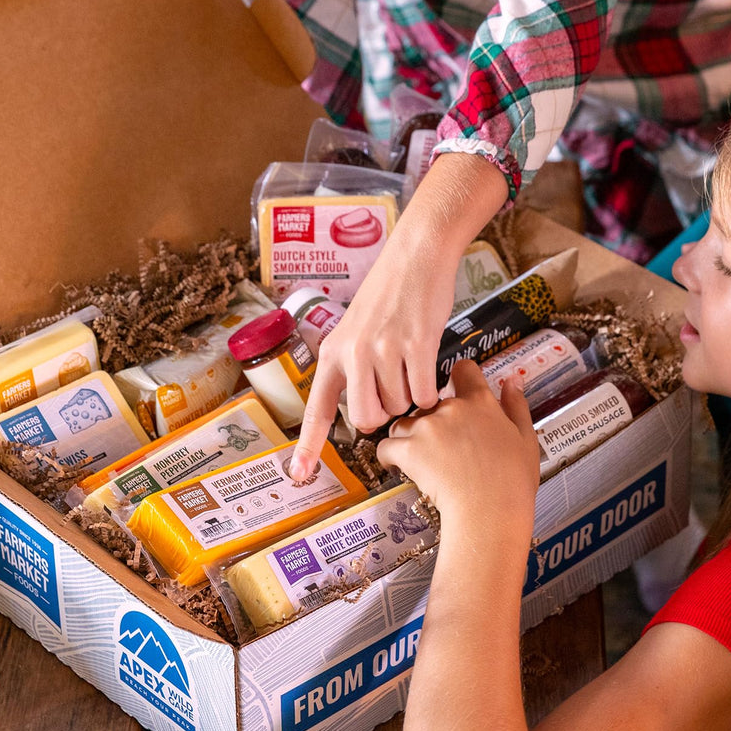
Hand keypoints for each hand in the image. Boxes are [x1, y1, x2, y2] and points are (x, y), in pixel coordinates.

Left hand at [290, 229, 460, 476]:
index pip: (318, 408)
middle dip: (385, 418)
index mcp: (334, 352)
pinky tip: (432, 372)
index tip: (298, 475)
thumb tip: (367, 409)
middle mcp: (354, 353)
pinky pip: (424, 392)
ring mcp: (384, 349)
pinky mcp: (417, 344)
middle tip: (396, 397)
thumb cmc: (391, 292)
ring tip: (414, 367)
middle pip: (366, 418)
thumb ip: (354, 365)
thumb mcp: (357, 328)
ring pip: (400, 406)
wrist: (417, 254)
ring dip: (412, 398)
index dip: (308, 445)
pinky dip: (432, 392)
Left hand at [376, 359, 539, 538]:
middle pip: (430, 402)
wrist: (491, 511)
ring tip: (420, 459)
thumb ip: (517, 405)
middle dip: (432, 420)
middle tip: (441, 446)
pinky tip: (398, 467)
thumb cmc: (513, 481)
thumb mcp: (526, 439)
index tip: (455, 393)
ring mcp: (428, 428)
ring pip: (405, 422)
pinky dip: (389, 456)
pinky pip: (387, 446)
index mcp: (481, 402)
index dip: (458, 379)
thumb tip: (512, 380)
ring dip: (408, 436)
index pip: (463, 370)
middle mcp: (452, 408)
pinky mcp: (409, 450)